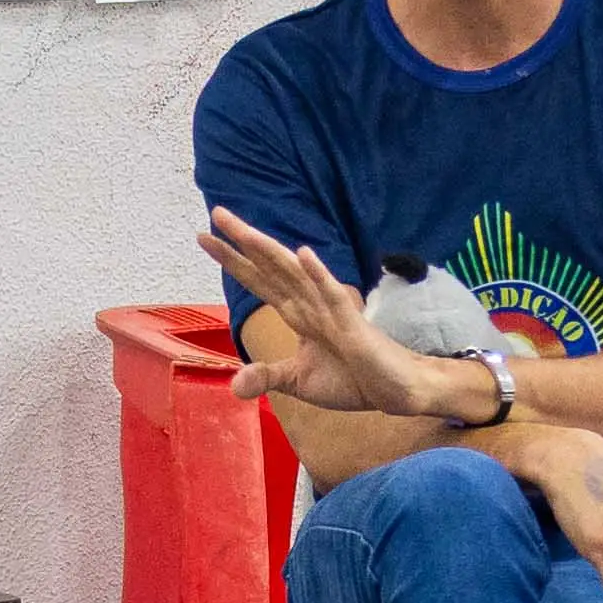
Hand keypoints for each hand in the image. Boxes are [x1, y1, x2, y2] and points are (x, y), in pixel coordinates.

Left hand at [202, 210, 484, 424]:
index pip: (260, 280)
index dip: (233, 260)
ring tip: (246, 231)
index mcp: (298, 313)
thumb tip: (234, 386)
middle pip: (272, 267)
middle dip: (244, 243)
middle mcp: (311, 304)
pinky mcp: (352, 325)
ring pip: (296, 275)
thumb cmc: (354, 378)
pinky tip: (303, 255)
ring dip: (272, 253)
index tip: (205, 237)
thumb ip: (267, 377)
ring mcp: (332, 311)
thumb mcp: (299, 382)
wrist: (397, 390)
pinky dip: (318, 276)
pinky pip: (333, 297)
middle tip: (216, 212)